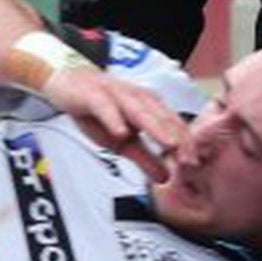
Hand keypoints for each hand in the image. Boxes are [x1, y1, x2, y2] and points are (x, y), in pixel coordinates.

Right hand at [41, 63, 187, 180]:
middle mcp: (137, 97)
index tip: (194, 166)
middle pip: (162, 118)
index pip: (173, 125)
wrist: (67, 82)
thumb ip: (144, 157)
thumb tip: (165, 178)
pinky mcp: (93, 94)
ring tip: (169, 144)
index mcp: (149, 106)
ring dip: (156, 127)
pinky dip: (114, 119)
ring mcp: (116, 94)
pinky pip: (105, 107)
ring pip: (139, 110)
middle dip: (178, 139)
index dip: (186, 145)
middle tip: (189, 160)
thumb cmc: (97, 108)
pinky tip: (120, 133)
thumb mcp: (121, 139)